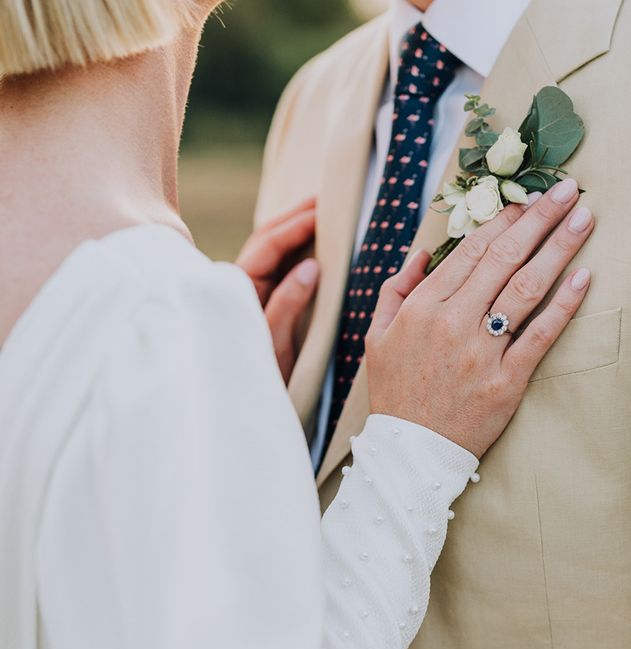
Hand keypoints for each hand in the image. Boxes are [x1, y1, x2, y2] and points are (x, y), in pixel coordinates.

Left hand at [237, 198, 318, 382]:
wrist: (240, 400)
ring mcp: (247, 290)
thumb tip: (311, 266)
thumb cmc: (259, 375)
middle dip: (294, 216)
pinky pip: (274, 264)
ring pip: (268, 248)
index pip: (268, 246)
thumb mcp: (275, 341)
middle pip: (266, 238)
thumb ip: (288, 302)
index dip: (296, 225)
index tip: (323, 210)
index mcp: (239, 289)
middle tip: (325, 199)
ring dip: (292, 228)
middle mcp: (239, 284)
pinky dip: (292, 246)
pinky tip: (310, 242)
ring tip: (321, 212)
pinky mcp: (258, 298)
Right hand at [366, 179, 593, 457]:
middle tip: (568, 190)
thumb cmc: (396, 390)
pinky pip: (540, 335)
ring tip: (584, 218)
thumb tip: (423, 253)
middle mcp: (453, 323)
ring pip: (525, 288)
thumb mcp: (377, 336)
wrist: (410, 452)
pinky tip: (584, 277)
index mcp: (422, 307)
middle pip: (503, 258)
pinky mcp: (507, 381)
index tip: (525, 198)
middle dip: (538, 218)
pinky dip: (564, 305)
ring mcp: (482, 352)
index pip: (469, 251)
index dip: (501, 220)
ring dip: (558, 248)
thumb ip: (395, 289)